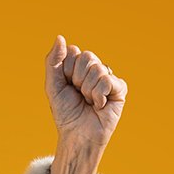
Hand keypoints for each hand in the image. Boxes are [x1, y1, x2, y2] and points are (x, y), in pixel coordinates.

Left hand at [44, 34, 125, 149]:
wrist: (77, 135)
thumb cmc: (65, 112)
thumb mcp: (53, 85)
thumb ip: (53, 61)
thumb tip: (60, 37)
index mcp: (79, 66)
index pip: (73, 51)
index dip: (66, 70)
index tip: (67, 86)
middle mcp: (95, 69)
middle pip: (87, 57)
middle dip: (78, 79)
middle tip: (79, 95)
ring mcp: (108, 78)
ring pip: (97, 69)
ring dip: (88, 90)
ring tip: (88, 102)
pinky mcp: (120, 89)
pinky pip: (108, 80)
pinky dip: (99, 95)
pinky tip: (99, 106)